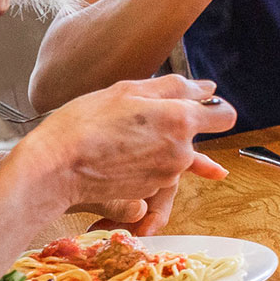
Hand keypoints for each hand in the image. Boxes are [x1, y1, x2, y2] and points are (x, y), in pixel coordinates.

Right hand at [8, 76, 233, 227]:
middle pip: (195, 136)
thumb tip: (208, 87)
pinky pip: (156, 174)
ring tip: (119, 138)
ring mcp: (166, 175)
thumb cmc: (84, 123)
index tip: (195, 104)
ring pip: (175, 156)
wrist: (54, 168)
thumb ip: (174, 87)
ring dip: (157, 147)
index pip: (226, 115)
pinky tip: (116, 157)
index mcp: (180, 120)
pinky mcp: (149, 193)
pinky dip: (142, 165)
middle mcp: (181, 151)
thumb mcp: (127, 90)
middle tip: (137, 119)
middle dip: (175, 127)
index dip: (213, 108)